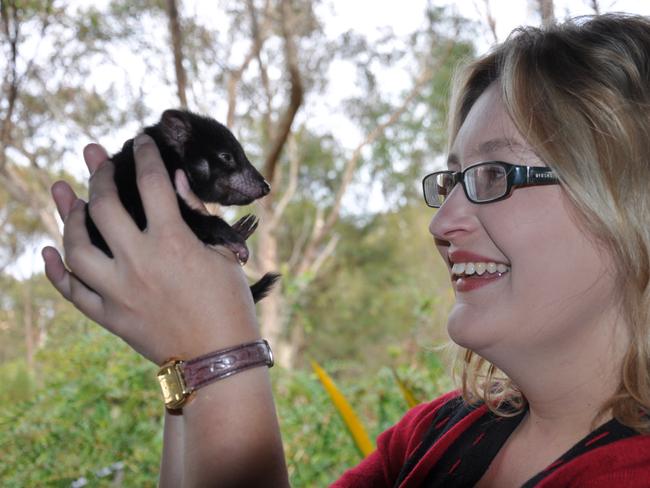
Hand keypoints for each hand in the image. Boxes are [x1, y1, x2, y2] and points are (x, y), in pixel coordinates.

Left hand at [42, 134, 260, 364]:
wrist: (219, 361)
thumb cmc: (230, 306)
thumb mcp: (223, 256)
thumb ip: (197, 214)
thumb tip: (177, 180)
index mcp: (173, 243)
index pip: (153, 184)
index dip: (146, 157)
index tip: (140, 142)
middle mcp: (139, 263)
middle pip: (104, 207)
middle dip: (98, 175)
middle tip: (95, 158)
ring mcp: (119, 292)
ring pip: (77, 247)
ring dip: (68, 217)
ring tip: (66, 196)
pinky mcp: (111, 317)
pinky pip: (73, 293)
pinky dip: (56, 271)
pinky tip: (49, 250)